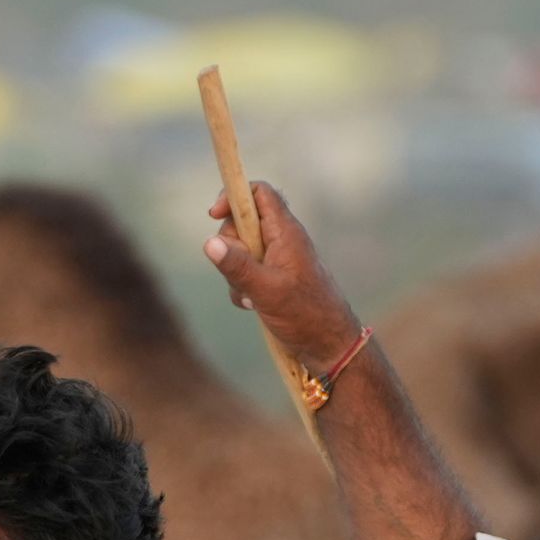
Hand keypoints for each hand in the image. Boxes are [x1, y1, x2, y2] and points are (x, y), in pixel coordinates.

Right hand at [201, 177, 363, 370]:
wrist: (330, 346)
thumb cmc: (306, 316)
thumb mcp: (266, 291)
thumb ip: (237, 266)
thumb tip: (209, 242)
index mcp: (285, 232)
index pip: (260, 192)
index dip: (235, 195)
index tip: (214, 214)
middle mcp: (282, 240)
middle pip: (242, 223)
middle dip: (230, 246)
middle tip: (238, 272)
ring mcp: (278, 259)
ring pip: (241, 251)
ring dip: (236, 273)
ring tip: (251, 297)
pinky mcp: (274, 277)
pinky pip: (247, 272)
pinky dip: (243, 287)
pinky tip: (253, 306)